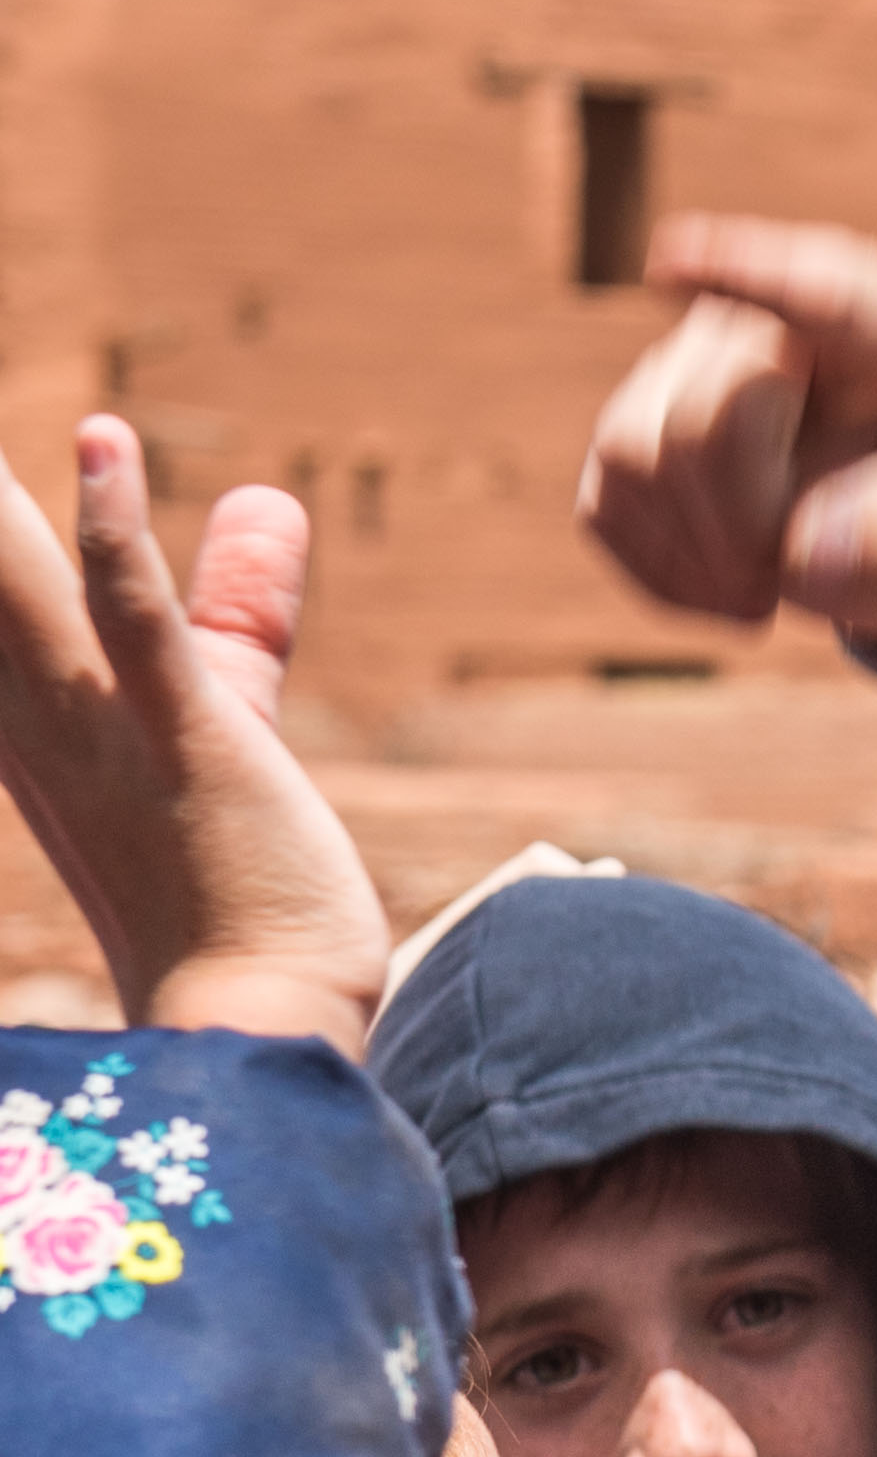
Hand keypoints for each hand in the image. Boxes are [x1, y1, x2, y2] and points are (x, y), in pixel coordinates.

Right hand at [0, 425, 385, 1046]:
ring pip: (4, 572)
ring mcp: (95, 719)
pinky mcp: (181, 732)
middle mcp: (26, 703)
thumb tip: (269, 500)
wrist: (257, 1017)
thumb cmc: (231, 872)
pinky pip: (129, 615)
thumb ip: (233, 602)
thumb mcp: (213, 700)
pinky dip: (112, 524)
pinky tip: (102, 439)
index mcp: (12, 700)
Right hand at [577, 216, 876, 654]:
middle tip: (819, 574)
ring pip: (634, 448)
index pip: (828, 292)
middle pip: (705, 414)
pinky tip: (740, 584)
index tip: (671, 262)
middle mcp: (798, 318)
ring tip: (783, 583)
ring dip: (703, 552)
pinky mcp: (655, 427)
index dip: (748, 273)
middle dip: (754, 525)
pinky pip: (605, 499)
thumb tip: (807, 553)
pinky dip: (665, 570)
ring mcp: (713, 361)